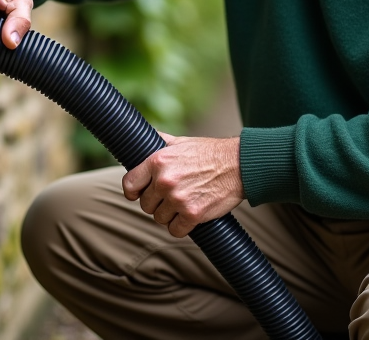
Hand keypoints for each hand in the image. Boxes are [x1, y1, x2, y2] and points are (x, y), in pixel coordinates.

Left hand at [122, 133, 244, 237]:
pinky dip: (181, 227)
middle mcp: (165, 181)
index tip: (138, 194)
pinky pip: (175, 230)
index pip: (129, 184)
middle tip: (171, 196)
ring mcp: (178, 199)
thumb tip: (142, 137)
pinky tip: (189, 216)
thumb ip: (159, 142)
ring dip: (169, 215)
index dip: (133, 192)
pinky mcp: (192, 215)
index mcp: (158, 162)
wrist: (238, 165)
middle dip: (157, 203)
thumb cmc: (210, 153)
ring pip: (159, 219)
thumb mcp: (180, 142)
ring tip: (183, 203)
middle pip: (146, 205)